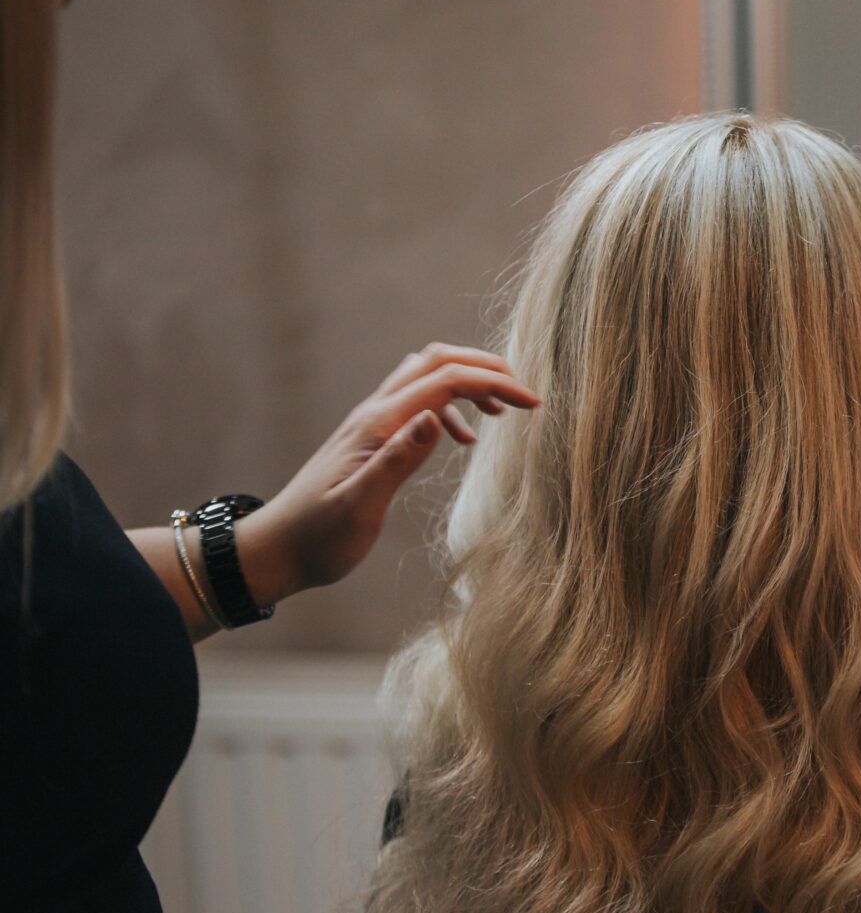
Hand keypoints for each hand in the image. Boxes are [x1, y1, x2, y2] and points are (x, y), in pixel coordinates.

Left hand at [238, 344, 538, 603]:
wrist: (276, 550)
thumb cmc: (317, 538)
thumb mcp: (359, 507)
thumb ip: (397, 461)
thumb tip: (436, 419)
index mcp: (377, 424)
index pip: (445, 381)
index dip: (492, 383)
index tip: (533, 403)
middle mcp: (375, 413)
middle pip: (437, 361)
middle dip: (484, 368)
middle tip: (523, 393)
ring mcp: (372, 424)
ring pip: (427, 377)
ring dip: (468, 382)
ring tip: (502, 411)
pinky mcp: (373, 439)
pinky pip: (418, 403)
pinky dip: (450, 408)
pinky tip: (464, 439)